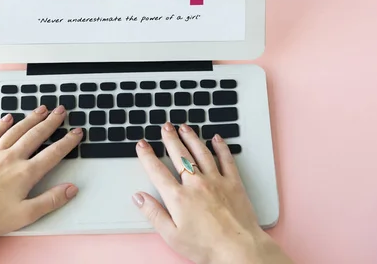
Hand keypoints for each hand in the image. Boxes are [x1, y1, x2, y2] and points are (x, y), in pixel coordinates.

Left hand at [0, 105, 82, 263]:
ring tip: (41, 109)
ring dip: (31, 118)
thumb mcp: (26, 215)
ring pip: (17, 130)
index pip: (53, 153)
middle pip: (36, 135)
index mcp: (25, 173)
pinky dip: (2, 124)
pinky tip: (9, 118)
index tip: (76, 133)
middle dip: (51, 122)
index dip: (67, 142)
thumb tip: (70, 189)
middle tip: (61, 111)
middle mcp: (11, 158)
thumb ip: (50, 200)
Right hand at [133, 123, 292, 263]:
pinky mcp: (233, 183)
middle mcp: (196, 184)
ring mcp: (216, 181)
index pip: (157, 171)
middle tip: (165, 127)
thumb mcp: (172, 235)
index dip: (147, 156)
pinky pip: (226, 159)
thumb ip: (153, 214)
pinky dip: (221, 147)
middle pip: (179, 155)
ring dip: (191, 137)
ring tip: (184, 127)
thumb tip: (138, 198)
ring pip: (201, 152)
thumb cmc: (206, 246)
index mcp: (178, 197)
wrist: (238, 250)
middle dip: (170, 139)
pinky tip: (216, 138)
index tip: (142, 145)